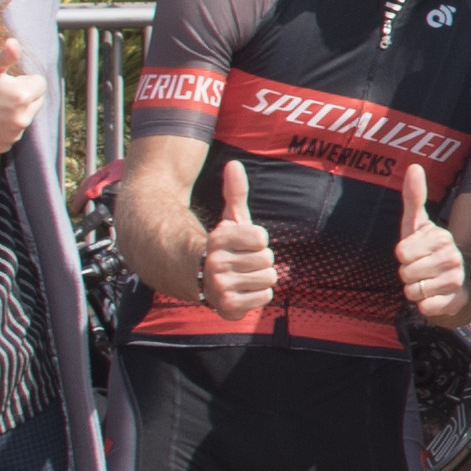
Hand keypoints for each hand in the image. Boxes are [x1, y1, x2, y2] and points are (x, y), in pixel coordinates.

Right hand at [0, 38, 44, 161]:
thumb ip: (6, 54)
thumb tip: (15, 44)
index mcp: (21, 95)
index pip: (40, 83)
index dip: (22, 78)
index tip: (3, 79)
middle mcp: (21, 119)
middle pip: (36, 101)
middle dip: (22, 95)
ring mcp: (12, 135)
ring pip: (24, 117)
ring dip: (14, 111)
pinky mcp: (2, 146)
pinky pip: (11, 132)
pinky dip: (3, 126)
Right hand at [197, 159, 282, 315]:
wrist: (202, 279)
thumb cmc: (225, 247)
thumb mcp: (230, 219)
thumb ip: (235, 192)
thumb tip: (234, 163)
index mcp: (218, 239)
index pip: (262, 238)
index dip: (258, 241)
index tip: (243, 244)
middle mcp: (216, 263)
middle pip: (267, 259)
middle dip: (260, 261)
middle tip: (243, 263)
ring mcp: (220, 286)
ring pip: (269, 278)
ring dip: (261, 278)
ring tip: (243, 276)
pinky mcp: (228, 307)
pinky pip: (265, 297)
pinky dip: (258, 295)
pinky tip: (243, 291)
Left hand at [390, 163, 470, 325]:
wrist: (463, 281)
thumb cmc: (432, 251)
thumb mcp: (420, 225)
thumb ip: (414, 197)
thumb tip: (413, 166)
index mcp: (441, 237)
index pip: (401, 252)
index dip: (404, 256)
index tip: (416, 253)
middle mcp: (451, 257)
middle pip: (404, 273)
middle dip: (407, 274)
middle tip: (421, 270)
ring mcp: (454, 280)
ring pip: (412, 291)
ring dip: (414, 290)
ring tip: (427, 282)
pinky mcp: (454, 301)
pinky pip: (424, 307)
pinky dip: (424, 305)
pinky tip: (434, 296)